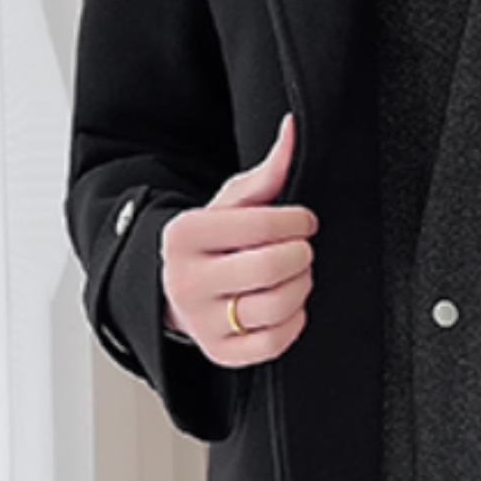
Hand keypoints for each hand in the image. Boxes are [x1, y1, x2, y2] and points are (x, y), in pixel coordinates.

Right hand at [160, 114, 315, 364]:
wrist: (175, 287)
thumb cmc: (212, 242)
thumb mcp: (230, 203)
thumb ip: (267, 171)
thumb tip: (293, 128)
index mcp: (184, 236)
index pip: (260, 226)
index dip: (297, 222)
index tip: (304, 221)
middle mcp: (185, 281)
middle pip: (271, 268)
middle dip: (300, 255)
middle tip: (301, 249)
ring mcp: (201, 322)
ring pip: (276, 307)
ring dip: (301, 285)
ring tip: (296, 273)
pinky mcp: (219, 353)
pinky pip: (275, 342)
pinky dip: (294, 321)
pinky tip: (287, 304)